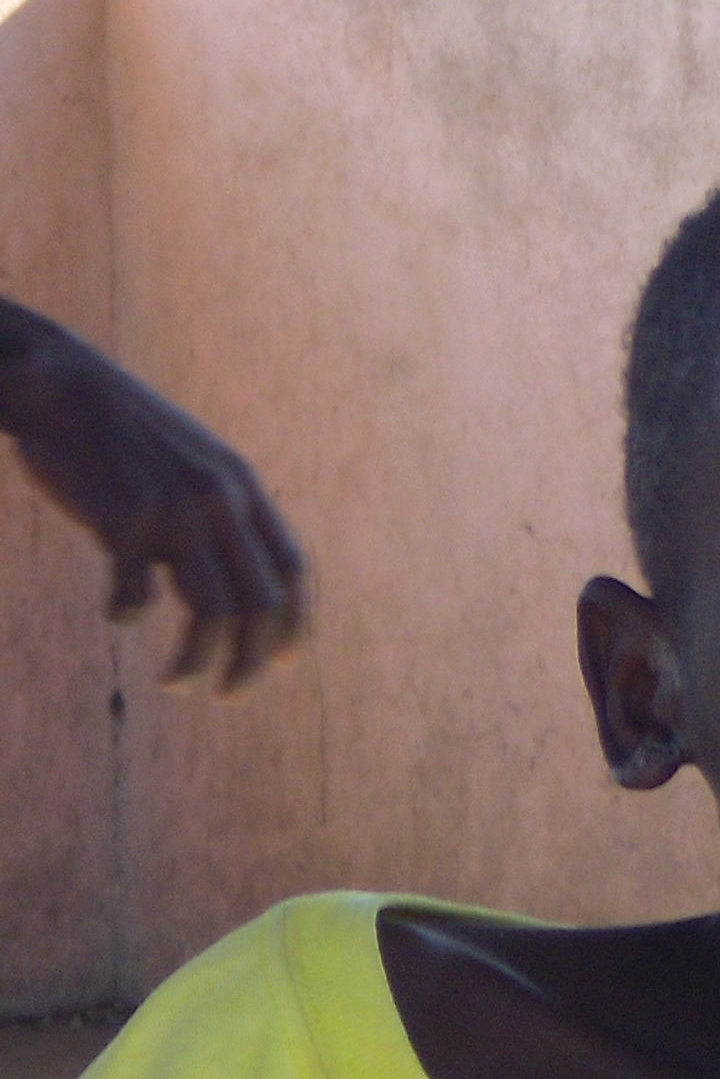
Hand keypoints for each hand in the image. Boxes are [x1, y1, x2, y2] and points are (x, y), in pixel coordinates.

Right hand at [0, 305, 307, 692]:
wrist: (63, 385)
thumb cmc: (123, 436)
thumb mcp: (194, 465)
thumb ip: (220, 516)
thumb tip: (233, 584)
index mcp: (244, 488)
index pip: (294, 568)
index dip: (297, 621)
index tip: (286, 660)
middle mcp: (221, 500)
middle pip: (261, 603)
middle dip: (253, 660)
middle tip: (230, 693)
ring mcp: (175, 509)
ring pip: (212, 611)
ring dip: (197, 661)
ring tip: (180, 683)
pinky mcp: (122, 516)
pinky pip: (137, 592)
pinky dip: (130, 613)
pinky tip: (120, 616)